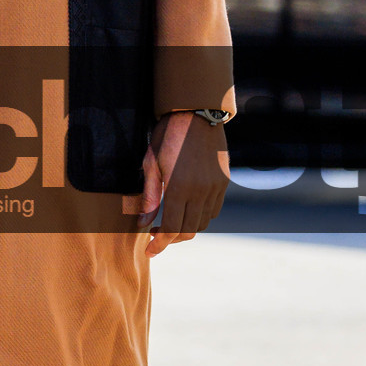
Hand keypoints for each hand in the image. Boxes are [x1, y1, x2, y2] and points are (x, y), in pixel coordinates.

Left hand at [137, 112, 228, 257]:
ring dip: (186, 229)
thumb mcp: (151, 164)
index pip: (171, 229)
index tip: (150, 251)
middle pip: (188, 231)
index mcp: (179, 188)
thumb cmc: (167, 136)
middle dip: (171, 239)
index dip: (159, 244)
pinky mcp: (223, 183)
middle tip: (156, 235)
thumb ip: (148, 197)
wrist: (197, 114)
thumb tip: (142, 223)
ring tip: (170, 222)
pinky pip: (213, 210)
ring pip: (203, 223)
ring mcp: (215, 188)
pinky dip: (200, 217)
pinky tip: (186, 209)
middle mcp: (200, 192)